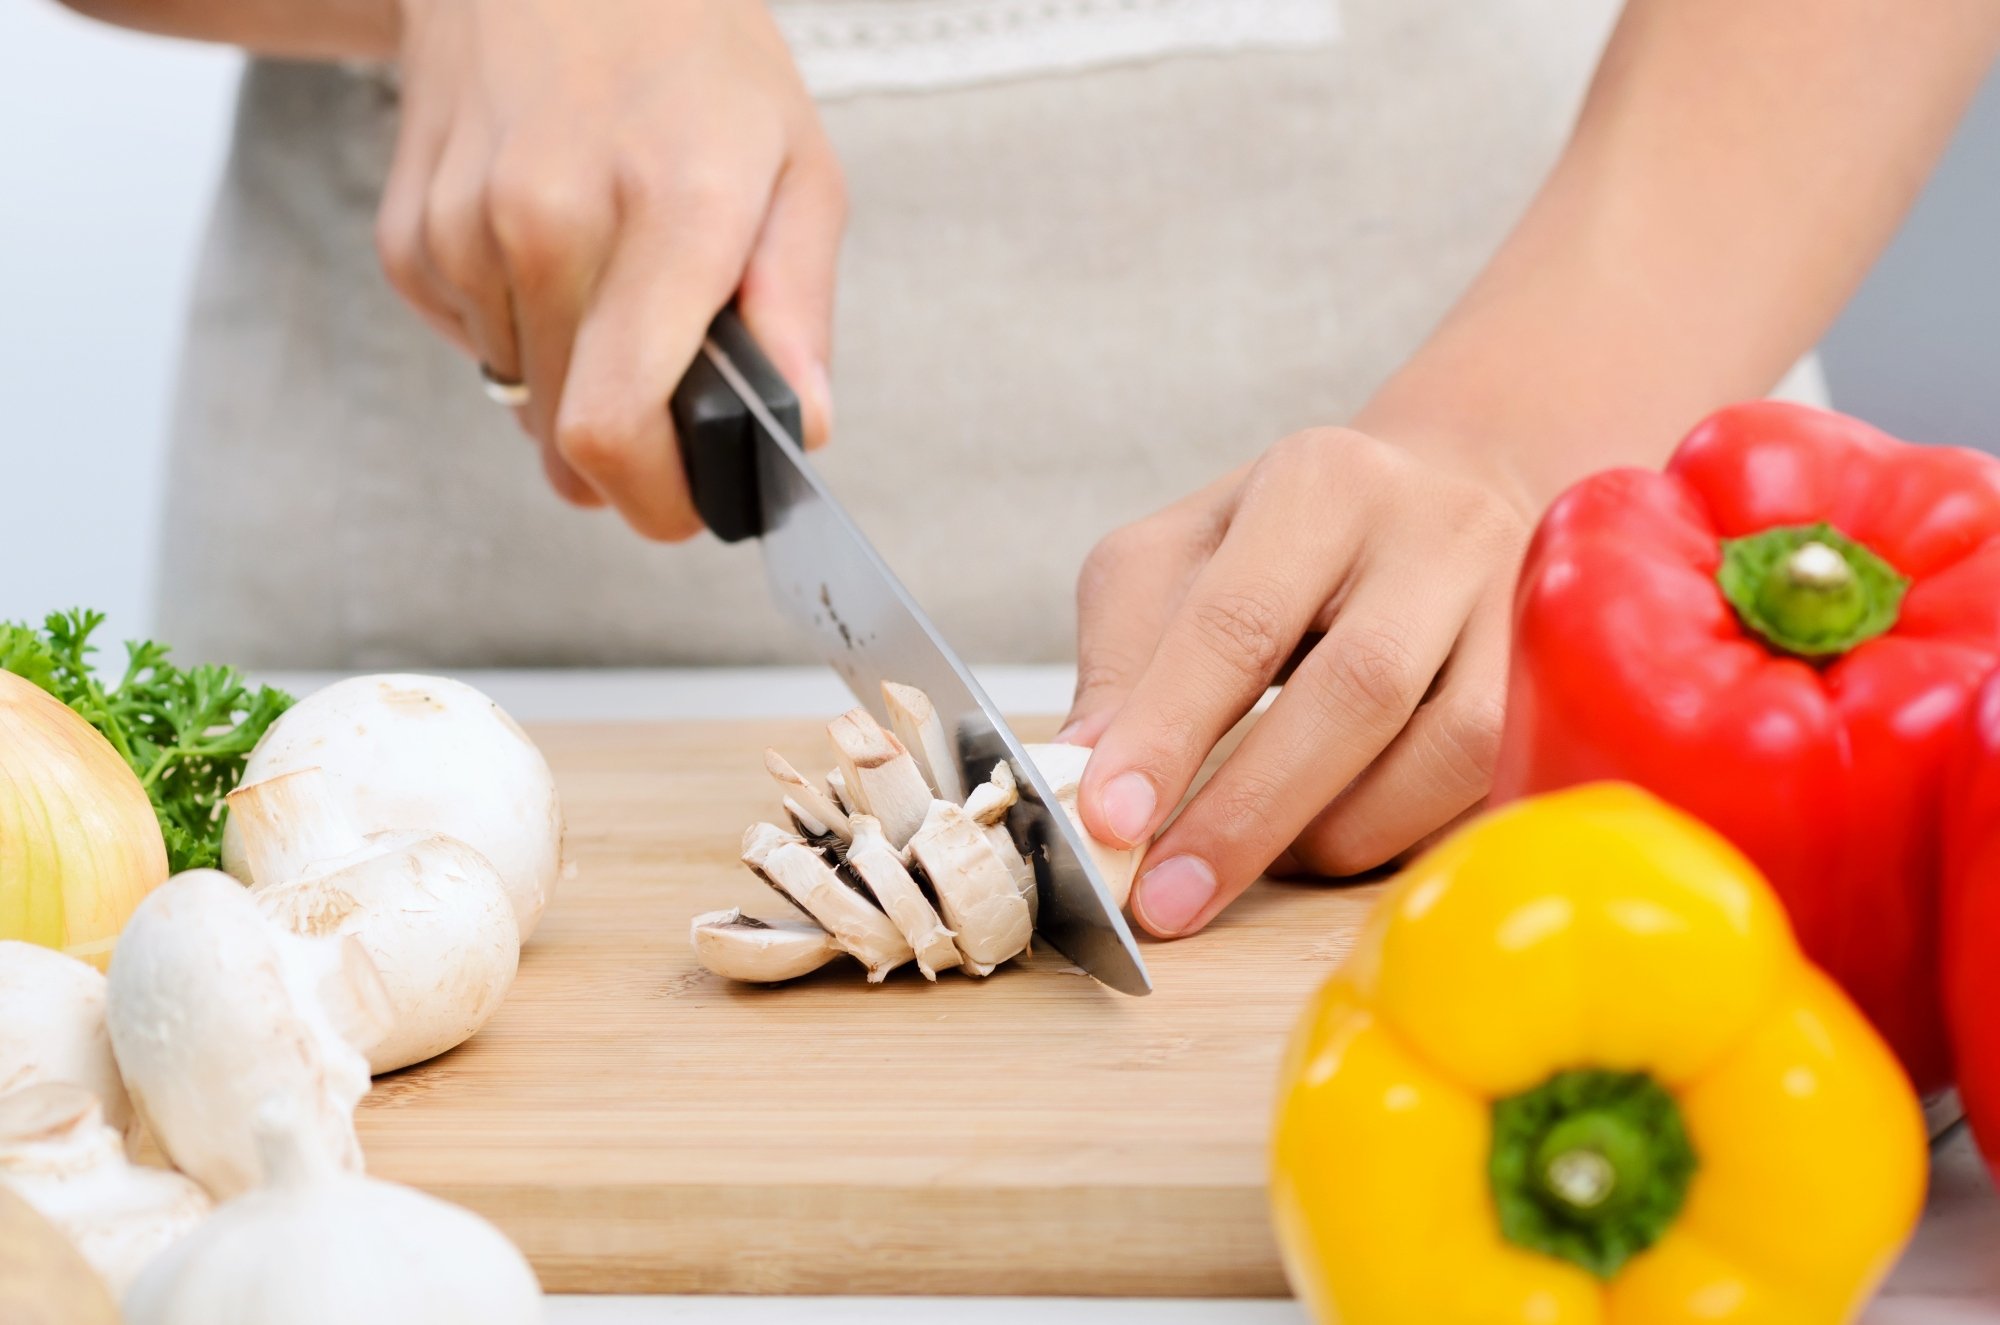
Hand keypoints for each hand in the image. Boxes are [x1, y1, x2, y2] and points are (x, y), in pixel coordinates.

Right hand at [377, 0, 844, 537]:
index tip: (689, 507)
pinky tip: (552, 255)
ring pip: (520, 401)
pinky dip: (520, 336)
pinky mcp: (408, 235)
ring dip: (572, 387)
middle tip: (670, 411)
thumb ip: (800, 306)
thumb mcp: (796, 164)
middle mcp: (549, 220)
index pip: (615, 425)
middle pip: (564, 440)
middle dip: (626, 458)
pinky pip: (472, 348)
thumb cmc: (691, 55)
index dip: (654, 501)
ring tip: (614, 290)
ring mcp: (464, 227)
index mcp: (667, 211)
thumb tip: (802, 424)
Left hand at [1062, 428, 1532, 937]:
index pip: (1237, 619)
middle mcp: (1436, 531)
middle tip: (1166, 897)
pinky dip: (1411, 833)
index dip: (1170, 729)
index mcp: (1319, 483)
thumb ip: (1126, 652)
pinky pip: (1497, 785)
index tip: (1110, 820)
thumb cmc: (1291, 543)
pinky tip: (1343, 839)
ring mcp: (1521, 607)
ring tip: (1259, 861)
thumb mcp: (1178, 557)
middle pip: (1356, 690)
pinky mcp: (1567, 683)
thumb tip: (1085, 769)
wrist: (1447, 498)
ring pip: (1449, 749)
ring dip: (1339, 832)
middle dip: (1249, 811)